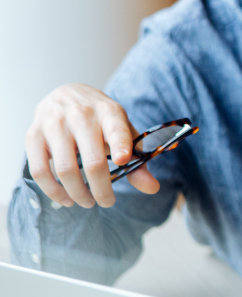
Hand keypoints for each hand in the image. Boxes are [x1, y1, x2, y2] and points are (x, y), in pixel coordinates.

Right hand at [25, 83, 159, 207]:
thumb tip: (153, 188)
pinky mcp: (33, 135)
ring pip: (65, 170)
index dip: (121, 145)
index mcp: (109, 112)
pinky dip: (53, 191)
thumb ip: (137, 159)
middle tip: (107, 202)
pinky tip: (65, 198)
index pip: (116, 129)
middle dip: (102, 190)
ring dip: (78, 194)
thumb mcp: (124, 131)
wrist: (67, 94)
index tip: (123, 161)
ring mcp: (54, 124)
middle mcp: (81, 115)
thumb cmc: (101, 120)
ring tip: (88, 202)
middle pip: (93, 161)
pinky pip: (39, 170)